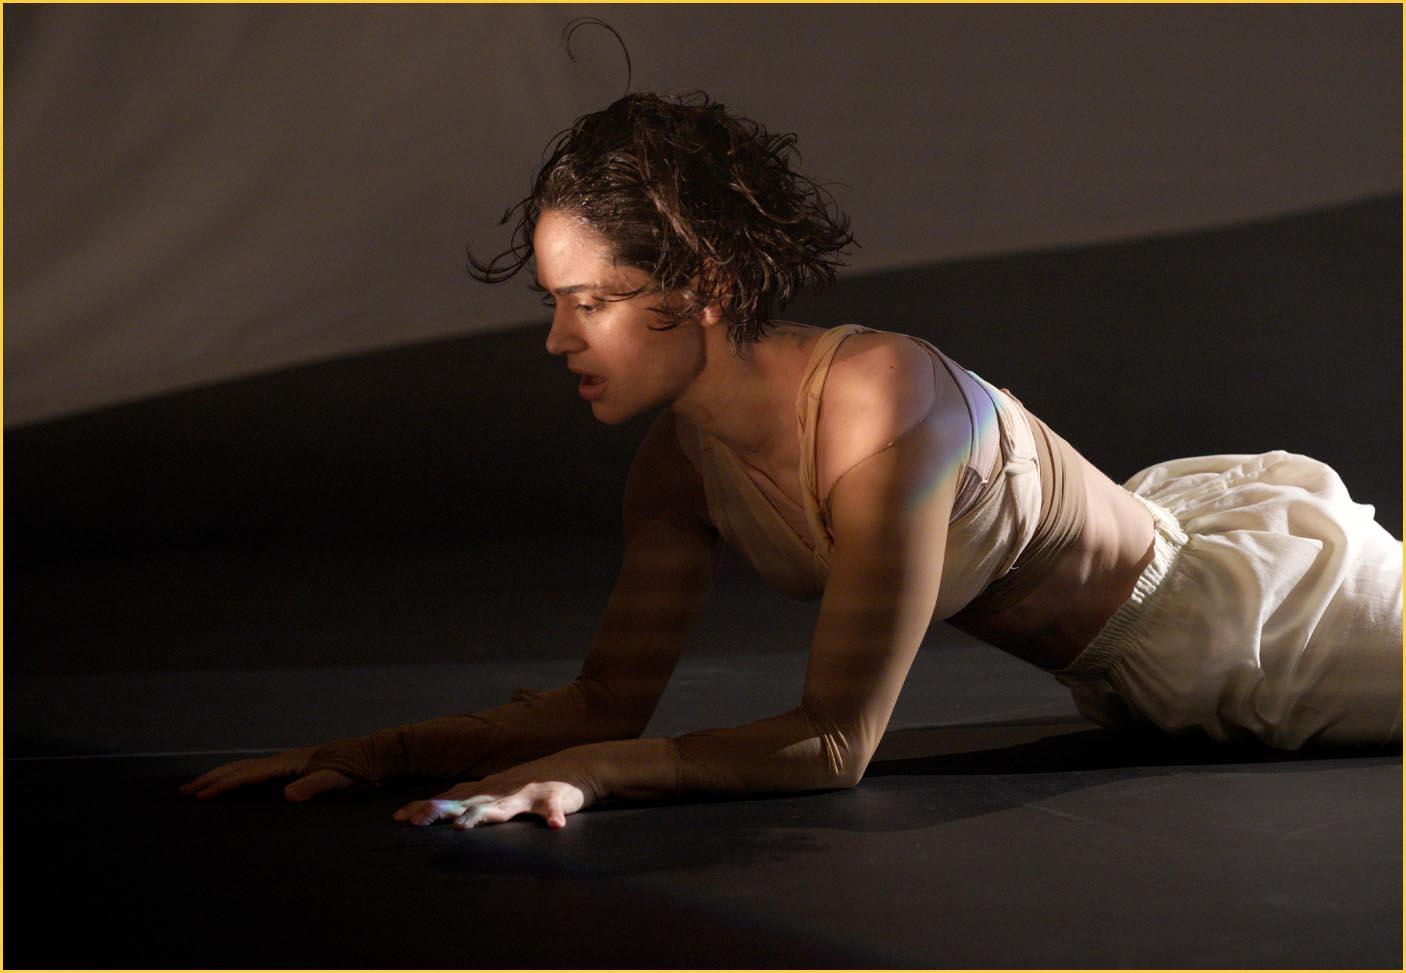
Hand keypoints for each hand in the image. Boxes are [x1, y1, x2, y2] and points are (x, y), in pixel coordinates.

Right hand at [179, 746, 357, 801]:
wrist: (370, 755)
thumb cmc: (355, 769)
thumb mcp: (337, 779)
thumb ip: (314, 786)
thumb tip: (286, 797)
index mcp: (288, 763)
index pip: (247, 775)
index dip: (223, 786)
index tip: (200, 797)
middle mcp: (283, 760)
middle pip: (238, 769)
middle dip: (211, 780)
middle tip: (183, 793)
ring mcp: (285, 762)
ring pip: (244, 769)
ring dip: (220, 778)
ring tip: (198, 788)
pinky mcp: (291, 768)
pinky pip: (256, 774)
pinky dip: (237, 779)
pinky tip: (233, 787)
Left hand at [394, 777, 585, 829]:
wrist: (574, 766)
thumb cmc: (532, 784)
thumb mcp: (500, 792)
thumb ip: (473, 802)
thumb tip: (439, 813)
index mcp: (488, 791)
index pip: (451, 798)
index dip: (426, 807)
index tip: (400, 818)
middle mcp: (502, 792)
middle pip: (466, 802)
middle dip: (440, 811)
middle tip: (415, 823)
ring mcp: (527, 794)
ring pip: (502, 806)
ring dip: (482, 815)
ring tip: (463, 826)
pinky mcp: (554, 798)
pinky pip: (553, 809)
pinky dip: (553, 816)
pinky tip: (555, 826)